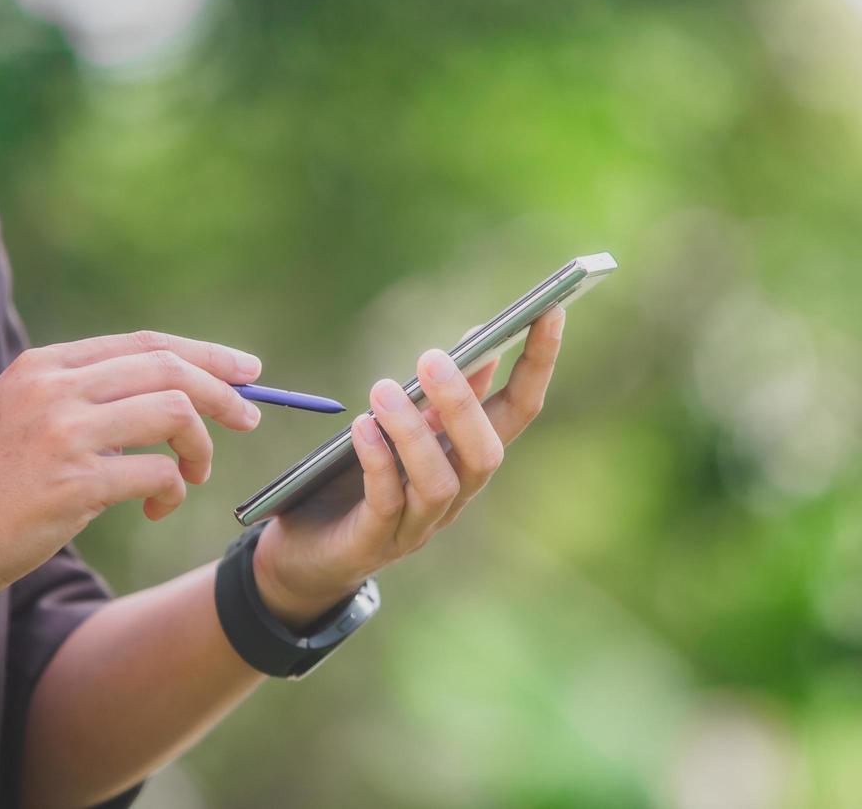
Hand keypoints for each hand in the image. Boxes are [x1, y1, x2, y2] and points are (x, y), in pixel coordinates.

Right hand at [0, 331, 262, 605]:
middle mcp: (55, 388)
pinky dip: (173, 490)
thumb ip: (78, 398)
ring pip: (174, 412)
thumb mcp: (19, 416)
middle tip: (250, 416)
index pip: (147, 344)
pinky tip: (158, 507)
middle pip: (170, 368)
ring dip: (201, 446)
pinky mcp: (73, 485)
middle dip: (224, 391)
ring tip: (194, 473)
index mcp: (44, 366)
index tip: (246, 371)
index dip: (206, 354)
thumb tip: (163, 398)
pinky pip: (157, 474)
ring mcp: (63, 434)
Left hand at [251, 307, 565, 629]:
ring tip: (382, 390)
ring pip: (439, 483)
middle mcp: (457, 493)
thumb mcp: (406, 427)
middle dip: (463, 404)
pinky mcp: (376, 542)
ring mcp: (419, 524)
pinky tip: (361, 428)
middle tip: (431, 358)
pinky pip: (387, 504)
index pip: (521, 409)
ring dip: (413, 433)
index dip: (540, 362)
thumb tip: (480, 339)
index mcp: (469, 456)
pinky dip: (378, 463)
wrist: (311, 550)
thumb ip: (443, 394)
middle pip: (485, 453)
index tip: (551, 310)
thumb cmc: (361, 477)